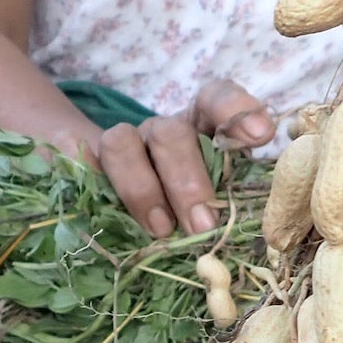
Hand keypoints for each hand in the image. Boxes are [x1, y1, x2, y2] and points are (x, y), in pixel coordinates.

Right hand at [96, 79, 275, 237]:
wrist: (116, 207)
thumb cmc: (183, 216)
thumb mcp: (210, 209)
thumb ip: (224, 209)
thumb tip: (236, 241)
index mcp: (200, 133)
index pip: (216, 101)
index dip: (236, 111)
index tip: (260, 135)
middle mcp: (163, 133)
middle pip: (172, 134)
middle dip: (188, 181)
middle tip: (202, 225)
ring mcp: (123, 146)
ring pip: (124, 143)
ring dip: (143, 189)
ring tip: (160, 230)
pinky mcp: (86, 161)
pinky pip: (82, 161)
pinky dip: (98, 185)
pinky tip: (109, 213)